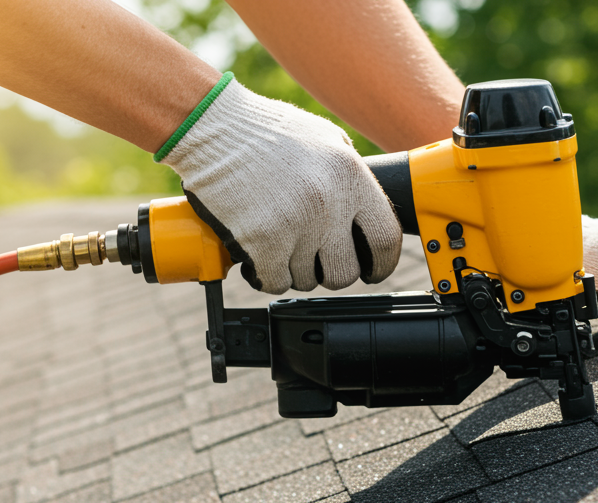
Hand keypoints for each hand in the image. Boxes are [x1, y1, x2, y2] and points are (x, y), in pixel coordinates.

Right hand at [162, 78, 401, 293]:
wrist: (212, 125)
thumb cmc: (265, 130)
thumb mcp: (325, 138)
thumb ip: (352, 174)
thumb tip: (367, 212)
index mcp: (350, 176)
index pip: (385, 239)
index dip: (381, 264)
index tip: (371, 270)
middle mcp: (328, 202)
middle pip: (345, 271)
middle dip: (330, 272)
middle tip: (315, 260)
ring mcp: (294, 224)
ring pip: (306, 280)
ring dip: (294, 270)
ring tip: (279, 243)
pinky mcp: (261, 240)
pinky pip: (275, 281)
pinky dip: (267, 275)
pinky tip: (260, 256)